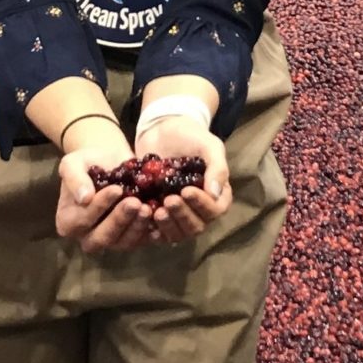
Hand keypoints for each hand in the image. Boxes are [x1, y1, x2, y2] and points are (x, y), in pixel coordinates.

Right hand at [56, 125, 145, 251]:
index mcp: (68, 222)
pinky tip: (159, 219)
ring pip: (122, 243)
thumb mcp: (74, 163)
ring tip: (148, 208)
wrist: (111, 161)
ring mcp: (111, 240)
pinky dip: (150, 232)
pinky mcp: (131, 238)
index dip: (99, 207)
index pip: (82, 220)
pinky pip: (140, 241)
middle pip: (102, 238)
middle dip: (120, 220)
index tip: (117, 189)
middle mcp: (87, 236)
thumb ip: (74, 178)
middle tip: (135, 202)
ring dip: (136, 227)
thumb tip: (83, 198)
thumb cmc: (89, 162)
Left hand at [131, 122, 232, 247]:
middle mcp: (200, 209)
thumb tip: (215, 194)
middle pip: (197, 226)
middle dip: (183, 216)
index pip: (214, 210)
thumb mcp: (209, 146)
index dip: (201, 205)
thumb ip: (217, 168)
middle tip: (168, 200)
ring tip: (156, 211)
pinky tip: (144, 219)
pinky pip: (159, 231)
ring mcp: (180, 213)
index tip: (185, 190)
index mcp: (217, 195)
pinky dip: (153, 229)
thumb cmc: (190, 136)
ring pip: (179, 232)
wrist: (161, 129)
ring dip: (168, 225)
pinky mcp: (160, 213)